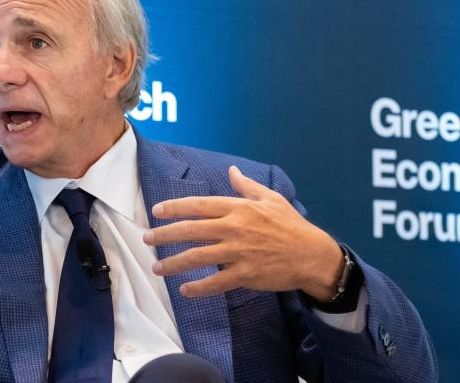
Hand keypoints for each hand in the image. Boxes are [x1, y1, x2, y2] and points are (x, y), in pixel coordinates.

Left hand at [143, 166, 342, 300]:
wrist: (313, 255)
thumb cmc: (291, 226)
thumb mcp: (271, 199)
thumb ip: (247, 186)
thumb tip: (232, 170)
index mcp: (239, 208)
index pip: (198, 205)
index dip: (174, 207)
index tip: (156, 211)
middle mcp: (235, 228)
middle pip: (191, 230)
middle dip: (164, 234)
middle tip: (146, 239)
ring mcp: (239, 253)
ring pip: (197, 257)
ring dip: (173, 263)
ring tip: (157, 267)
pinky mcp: (245, 275)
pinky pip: (216, 282)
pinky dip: (198, 287)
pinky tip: (184, 290)